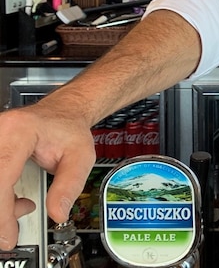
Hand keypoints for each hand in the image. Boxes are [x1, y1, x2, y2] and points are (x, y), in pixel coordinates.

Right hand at [0, 103, 95, 249]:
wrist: (61, 113)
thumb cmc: (69, 130)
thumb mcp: (81, 157)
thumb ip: (69, 186)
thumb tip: (58, 214)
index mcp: (18, 132)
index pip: (1, 179)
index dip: (2, 212)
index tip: (8, 234)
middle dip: (1, 211)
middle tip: (14, 225)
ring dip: (0, 205)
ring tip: (22, 204)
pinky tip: (12, 198)